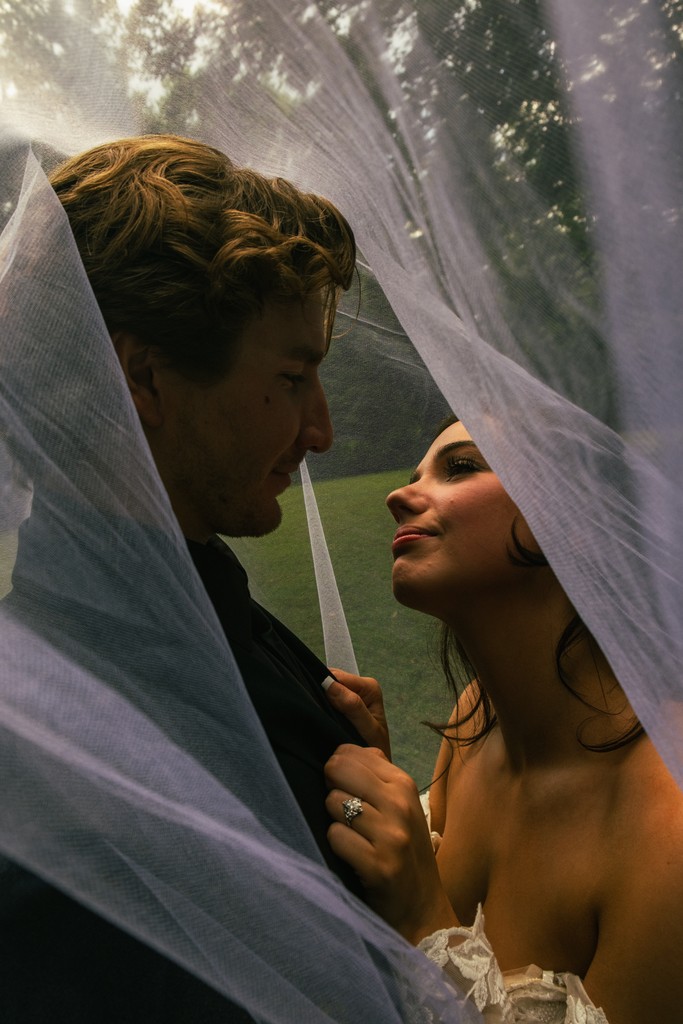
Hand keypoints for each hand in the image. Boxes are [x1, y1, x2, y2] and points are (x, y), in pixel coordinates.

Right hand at [324, 668, 390, 759]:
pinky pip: (324, 699)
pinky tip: (320, 719)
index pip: (338, 677)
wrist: (373, 767)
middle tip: (320, 715)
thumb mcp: (367, 729)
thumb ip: (353, 706)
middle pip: (330, 680)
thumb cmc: (375, 749)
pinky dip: (320, 707)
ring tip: (320, 719)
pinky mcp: (341, 703)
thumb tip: (330, 685)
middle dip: (321, 694)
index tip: (319, 706)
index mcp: (370, 687)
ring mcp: (350, 694)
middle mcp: (360, 687)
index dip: (324, 687)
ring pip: (325, 690)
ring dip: (319, 702)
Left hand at [325, 744, 457, 943]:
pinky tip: (353, 858)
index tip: (346, 791)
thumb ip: (377, 776)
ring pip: (333, 803)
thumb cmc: (406, 854)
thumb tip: (346, 750)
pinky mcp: (379, 865)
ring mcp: (391, 834)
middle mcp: (400, 803)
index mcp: (404, 784)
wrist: (424, 911)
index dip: (338, 771)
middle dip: (332, 790)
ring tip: (354, 839)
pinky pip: (335, 837)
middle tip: (344, 815)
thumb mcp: (401, 808)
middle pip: (338, 769)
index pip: (349, 752)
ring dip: (335, 822)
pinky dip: (337, 847)